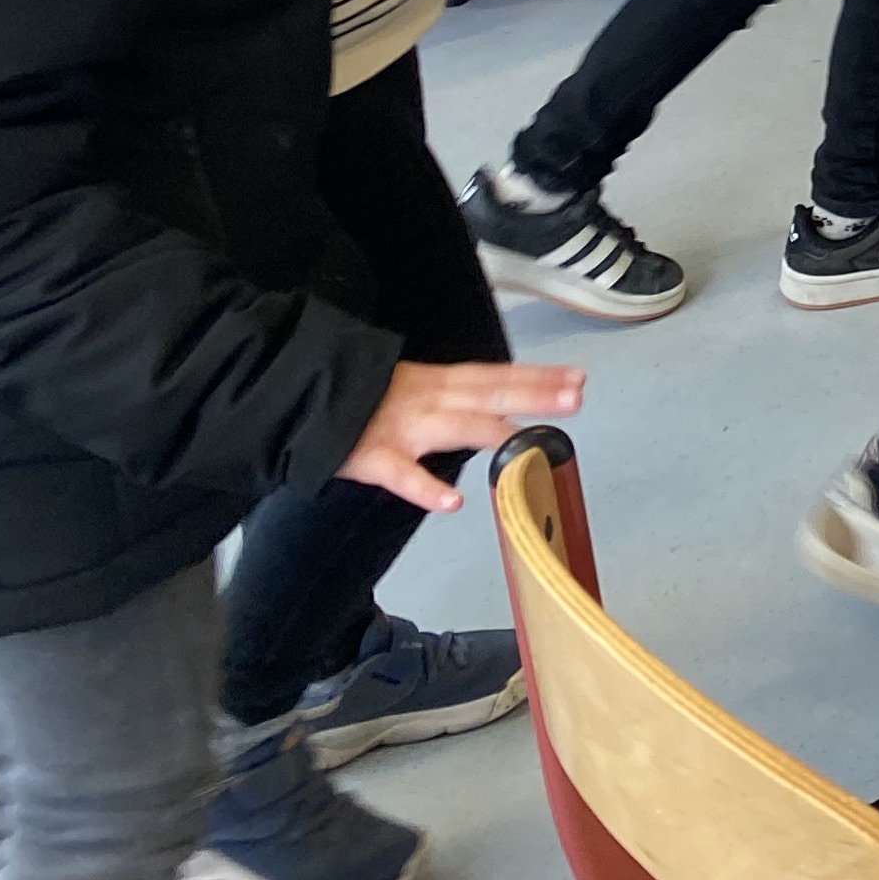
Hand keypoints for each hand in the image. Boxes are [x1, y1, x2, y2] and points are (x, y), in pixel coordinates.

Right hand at [336, 358, 582, 514]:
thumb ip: (453, 397)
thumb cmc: (361, 400)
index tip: (577, 377)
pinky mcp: (374, 457)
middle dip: (532, 394)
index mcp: (438, 383)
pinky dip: (425, 488)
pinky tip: (452, 503)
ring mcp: (403, 428)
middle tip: (576, 397)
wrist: (301, 400)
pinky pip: (402, 475)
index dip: (536, 376)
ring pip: (455, 426)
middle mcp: (428, 400)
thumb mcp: (413, 387)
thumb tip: (496, 404)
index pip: (496, 376)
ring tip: (531, 443)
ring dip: (495, 433)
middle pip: (488, 394)